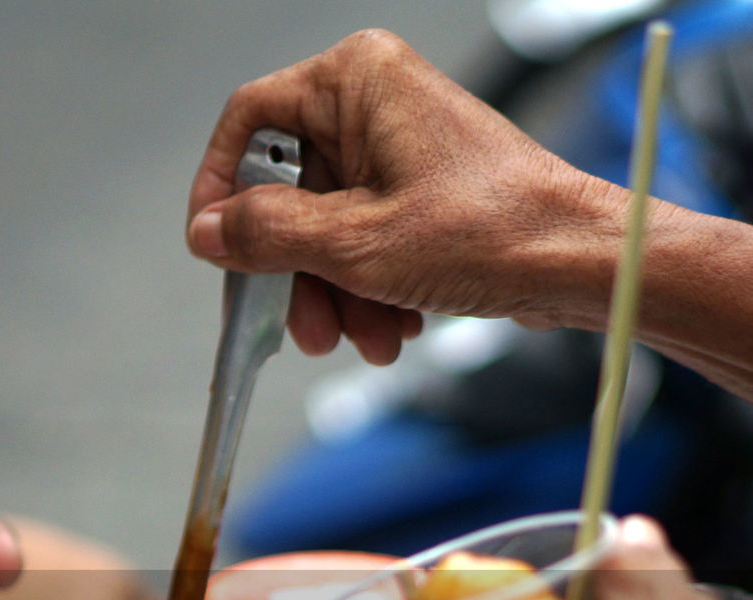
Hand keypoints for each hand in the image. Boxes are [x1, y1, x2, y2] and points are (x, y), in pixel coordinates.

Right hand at [186, 30, 623, 362]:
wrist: (573, 262)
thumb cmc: (489, 231)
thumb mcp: (354, 243)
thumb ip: (266, 235)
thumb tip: (208, 232)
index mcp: (356, 81)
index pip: (249, 121)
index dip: (220, 187)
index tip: (213, 247)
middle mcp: (373, 104)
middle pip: (286, 192)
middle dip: (296, 273)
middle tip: (304, 326)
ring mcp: (395, 150)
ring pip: (321, 230)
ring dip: (333, 296)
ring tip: (367, 338)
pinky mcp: (415, 192)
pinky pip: (358, 243)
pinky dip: (365, 292)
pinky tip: (393, 326)